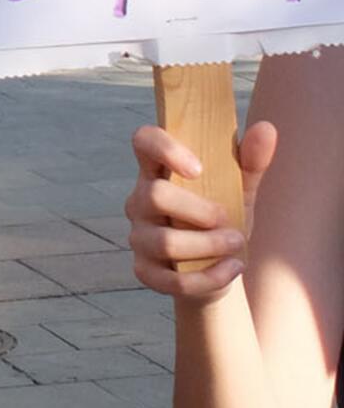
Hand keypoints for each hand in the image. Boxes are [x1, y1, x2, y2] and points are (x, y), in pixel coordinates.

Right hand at [126, 121, 276, 301]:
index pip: (143, 141)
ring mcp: (139, 236)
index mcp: (158, 171)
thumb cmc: (224, 220)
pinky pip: (172, 279)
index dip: (163, 148)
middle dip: (200, 211)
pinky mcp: (145, 271)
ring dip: (209, 246)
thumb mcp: (240, 190)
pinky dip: (209, 277)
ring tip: (237, 246)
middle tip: (231, 221)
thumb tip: (267, 128)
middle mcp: (140, 200)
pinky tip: (232, 270)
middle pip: (154, 195)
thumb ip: (251, 161)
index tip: (198, 168)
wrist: (219, 268)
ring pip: (164, 242)